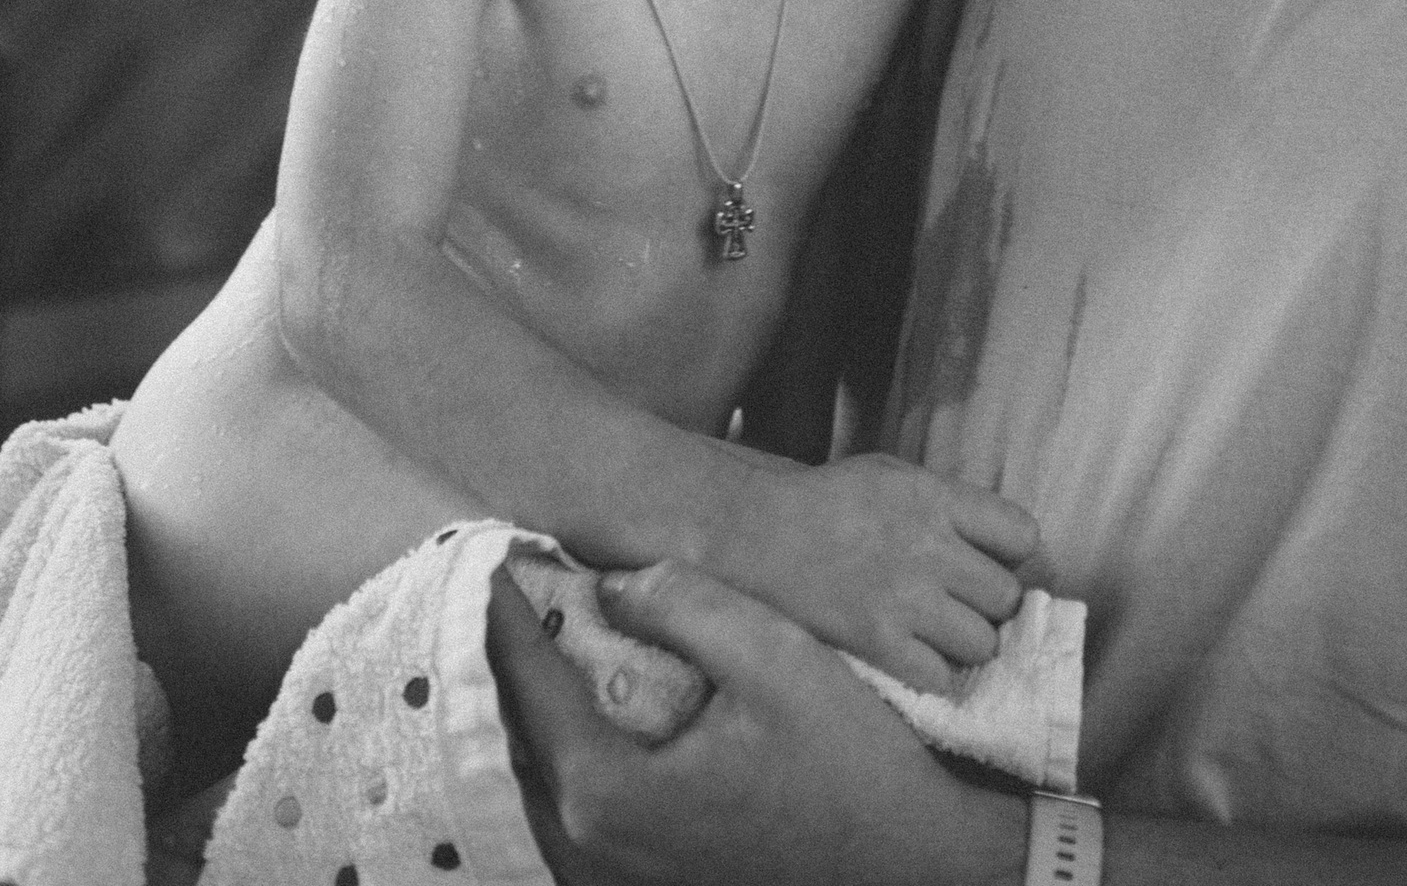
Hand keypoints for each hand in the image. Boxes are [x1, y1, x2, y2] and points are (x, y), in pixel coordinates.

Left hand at [488, 555, 1027, 885]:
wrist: (910, 859)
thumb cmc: (848, 761)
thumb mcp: (774, 655)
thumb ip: (685, 603)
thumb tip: (608, 582)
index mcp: (607, 793)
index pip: (528, 685)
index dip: (509, 613)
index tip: (496, 553)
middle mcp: (591, 850)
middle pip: (521, 737)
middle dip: (516, 658)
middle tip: (518, 588)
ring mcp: (613, 878)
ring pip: (541, 779)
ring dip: (537, 708)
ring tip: (549, 637)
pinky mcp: (641, 885)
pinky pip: (573, 810)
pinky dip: (567, 753)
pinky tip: (593, 705)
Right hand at [711, 452, 1038, 692]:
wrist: (753, 533)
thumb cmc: (824, 503)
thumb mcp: (891, 476)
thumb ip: (946, 505)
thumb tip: (999, 545)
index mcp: (935, 497)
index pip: (1023, 535)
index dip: (1011, 556)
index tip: (990, 565)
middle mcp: (929, 546)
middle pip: (1006, 597)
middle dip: (988, 606)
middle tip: (960, 607)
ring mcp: (905, 597)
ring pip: (982, 644)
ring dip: (964, 646)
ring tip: (935, 636)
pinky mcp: (878, 642)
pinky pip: (942, 677)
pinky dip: (933, 675)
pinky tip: (911, 658)